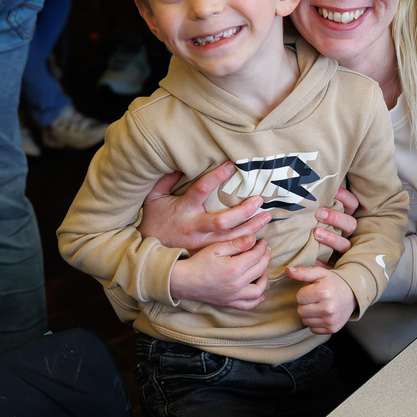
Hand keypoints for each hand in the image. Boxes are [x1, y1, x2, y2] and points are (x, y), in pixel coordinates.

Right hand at [139, 162, 271, 254]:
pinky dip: (245, 244)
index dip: (216, 176)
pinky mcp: (208, 252)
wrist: (149, 252)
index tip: (231, 165)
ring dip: (252, 227)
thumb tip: (178, 164)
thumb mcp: (154, 197)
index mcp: (185, 209)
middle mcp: (196, 227)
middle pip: (223, 220)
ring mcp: (203, 242)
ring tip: (267, 216)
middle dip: (244, 211)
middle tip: (259, 199)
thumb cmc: (154, 220)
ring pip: (231, 237)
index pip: (201, 189)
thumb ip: (166, 180)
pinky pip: (230, 249)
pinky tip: (259, 237)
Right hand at [169, 236, 269, 309]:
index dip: (262, 247)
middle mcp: (237, 284)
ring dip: (265, 277)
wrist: (183, 280)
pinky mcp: (229, 302)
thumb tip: (254, 239)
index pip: (256, 256)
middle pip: (260, 270)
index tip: (263, 241)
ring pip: (259, 289)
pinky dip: (257, 300)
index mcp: (234, 268)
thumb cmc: (198, 262)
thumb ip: (237, 243)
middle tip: (265, 250)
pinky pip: (248, 304)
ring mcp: (234, 295)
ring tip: (263, 267)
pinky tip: (261, 293)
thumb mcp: (216, 248)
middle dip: (266, 258)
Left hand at [286, 266, 356, 333]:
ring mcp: (331, 320)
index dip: (304, 293)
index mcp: (324, 292)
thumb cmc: (333, 283)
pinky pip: (313, 329)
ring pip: (305, 321)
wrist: (353, 294)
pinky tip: (323, 315)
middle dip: (305, 304)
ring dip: (309, 314)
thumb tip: (288, 271)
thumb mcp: (320, 273)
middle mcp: (328, 308)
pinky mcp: (332, 329)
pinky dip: (315, 323)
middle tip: (316, 299)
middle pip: (300, 311)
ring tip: (319, 306)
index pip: (299, 297)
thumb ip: (303, 272)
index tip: (313, 291)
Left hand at [313, 187, 358, 260]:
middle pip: (350, 224)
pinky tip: (313, 260)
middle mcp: (346, 234)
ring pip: (344, 244)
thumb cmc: (310, 230)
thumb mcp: (316, 216)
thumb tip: (303, 188)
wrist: (312, 265)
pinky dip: (322, 263)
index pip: (352, 205)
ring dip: (331, 238)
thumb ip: (316, 205)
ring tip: (316, 232)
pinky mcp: (334, 266)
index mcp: (344, 219)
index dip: (345, 197)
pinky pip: (331, 266)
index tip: (333, 191)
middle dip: (336, 217)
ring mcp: (342, 251)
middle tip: (319, 213)